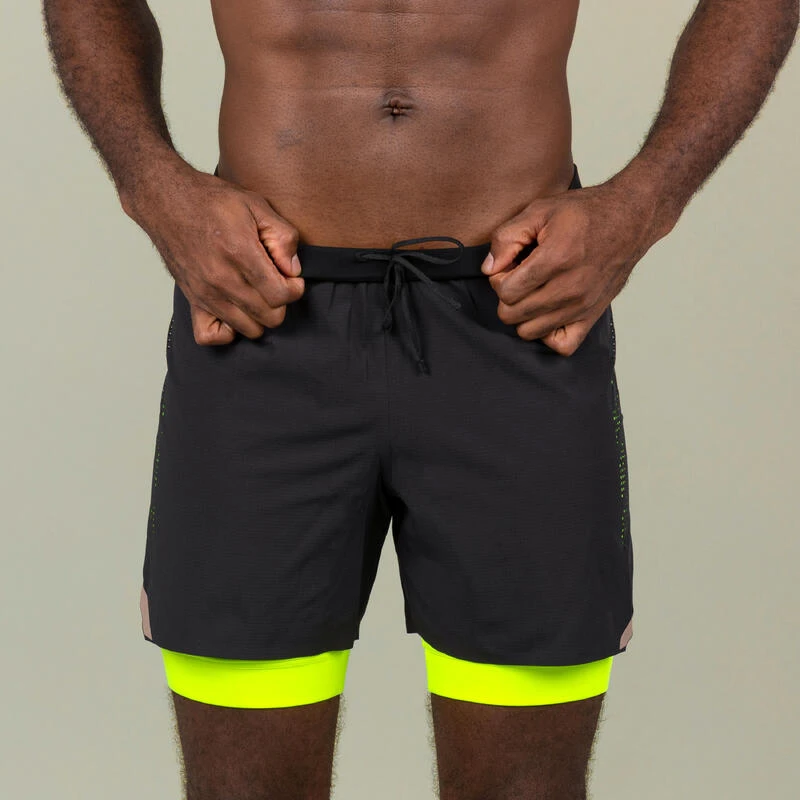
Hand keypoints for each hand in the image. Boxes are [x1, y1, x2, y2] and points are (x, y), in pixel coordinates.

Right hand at [124, 161, 304, 344]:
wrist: (166, 200)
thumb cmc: (211, 201)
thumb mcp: (257, 205)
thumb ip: (282, 237)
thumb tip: (293, 270)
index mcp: (240, 253)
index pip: (281, 296)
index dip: (294, 288)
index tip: (291, 278)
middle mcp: (221, 279)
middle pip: (270, 317)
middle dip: (280, 301)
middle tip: (274, 282)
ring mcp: (205, 294)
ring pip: (249, 329)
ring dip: (259, 315)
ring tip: (256, 293)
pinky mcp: (192, 300)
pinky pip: (210, 336)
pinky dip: (227, 331)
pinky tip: (235, 311)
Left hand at [480, 175, 662, 354]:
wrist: (630, 219)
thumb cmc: (585, 213)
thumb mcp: (539, 210)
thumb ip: (507, 237)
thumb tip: (489, 268)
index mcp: (556, 258)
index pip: (506, 291)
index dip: (499, 278)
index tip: (510, 265)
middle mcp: (570, 288)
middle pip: (512, 314)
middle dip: (508, 296)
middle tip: (520, 278)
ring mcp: (582, 306)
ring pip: (529, 332)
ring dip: (523, 314)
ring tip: (533, 292)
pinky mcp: (592, 316)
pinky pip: (562, 345)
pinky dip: (548, 334)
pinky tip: (547, 312)